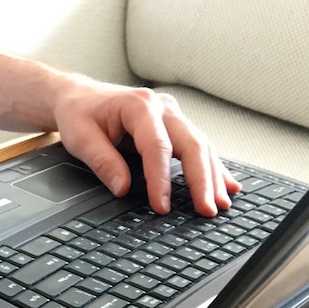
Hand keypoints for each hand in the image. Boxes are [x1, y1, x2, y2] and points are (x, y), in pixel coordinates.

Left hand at [51, 77, 238, 215]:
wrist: (81, 97)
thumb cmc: (80, 114)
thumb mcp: (80, 138)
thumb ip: (102, 162)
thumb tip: (123, 189)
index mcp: (139, 106)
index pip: (157, 146)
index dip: (160, 179)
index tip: (161, 207)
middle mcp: (163, 108)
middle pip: (191, 144)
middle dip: (202, 180)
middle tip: (207, 210)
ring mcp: (174, 116)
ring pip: (201, 146)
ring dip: (213, 177)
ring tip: (221, 204)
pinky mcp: (177, 126)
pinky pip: (200, 148)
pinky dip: (214, 168)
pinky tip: (228, 186)